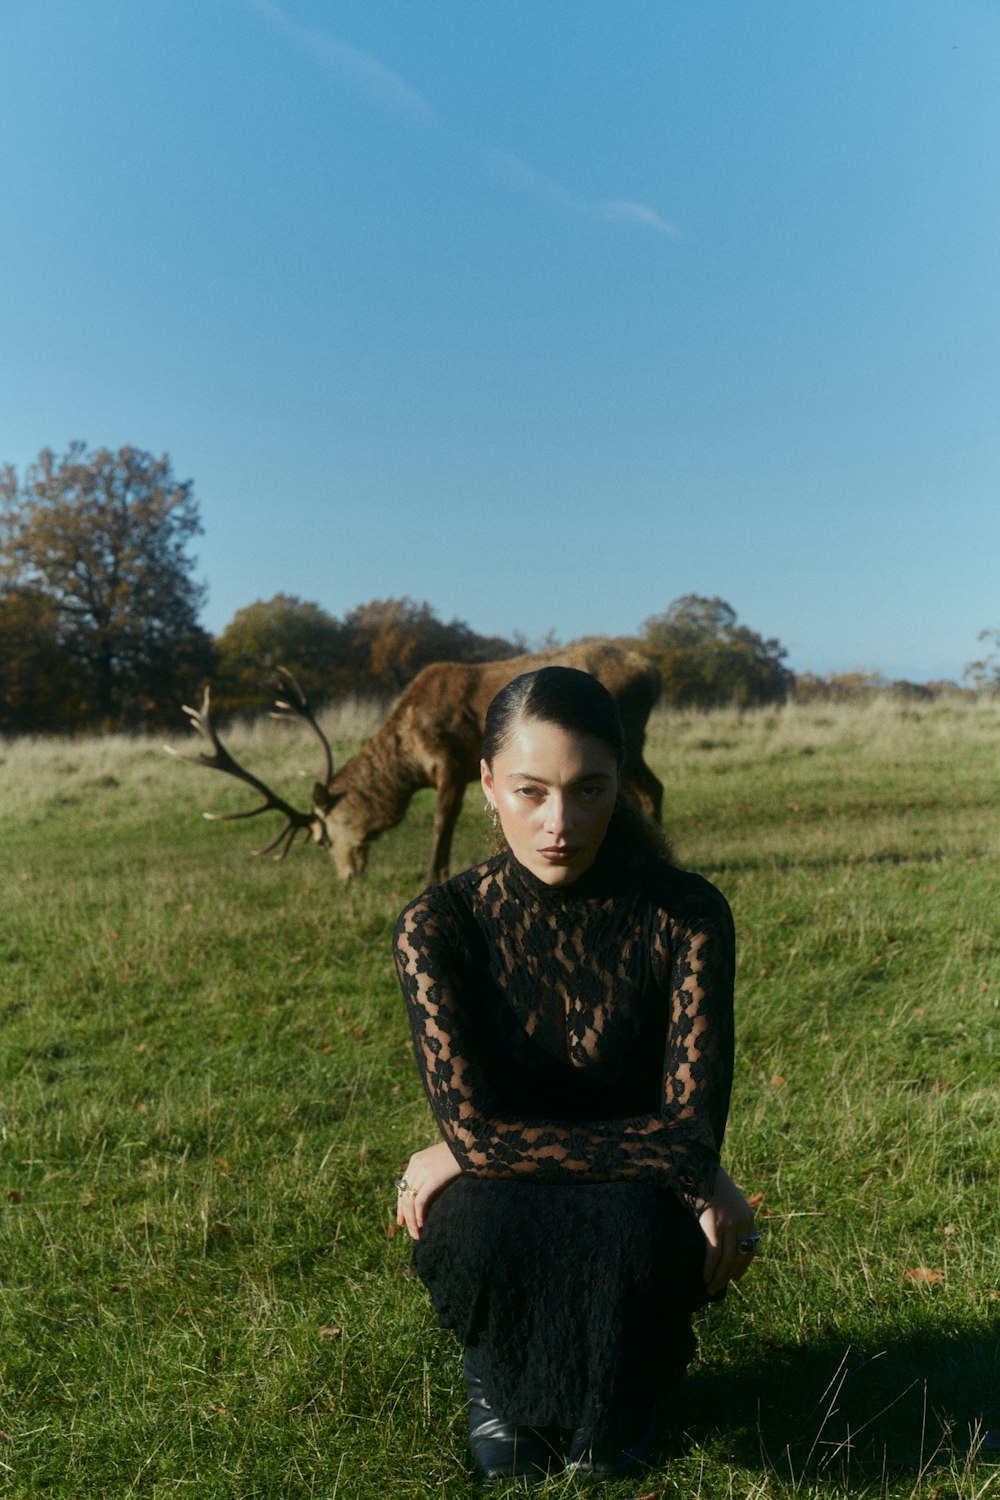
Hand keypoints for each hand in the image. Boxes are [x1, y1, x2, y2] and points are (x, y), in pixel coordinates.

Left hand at [395, 1140, 461, 1240]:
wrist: (469, 1144)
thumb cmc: (459, 1154)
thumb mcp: (439, 1162)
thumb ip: (430, 1173)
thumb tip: (427, 1194)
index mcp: (415, 1161)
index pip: (402, 1187)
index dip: (400, 1205)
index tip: (401, 1220)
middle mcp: (415, 1166)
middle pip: (404, 1196)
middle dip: (405, 1216)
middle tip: (408, 1231)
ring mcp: (423, 1171)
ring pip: (410, 1201)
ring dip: (412, 1220)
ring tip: (416, 1234)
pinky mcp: (432, 1178)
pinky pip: (420, 1200)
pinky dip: (419, 1214)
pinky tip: (422, 1223)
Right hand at [698, 1166, 757, 1295]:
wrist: (698, 1165)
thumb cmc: (707, 1181)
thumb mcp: (725, 1199)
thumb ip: (727, 1216)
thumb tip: (720, 1235)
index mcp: (748, 1216)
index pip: (750, 1248)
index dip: (743, 1266)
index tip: (736, 1278)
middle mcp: (742, 1222)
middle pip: (739, 1257)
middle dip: (729, 1275)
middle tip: (718, 1288)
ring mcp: (729, 1224)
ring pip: (727, 1259)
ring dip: (719, 1278)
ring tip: (710, 1289)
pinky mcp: (714, 1225)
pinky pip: (714, 1253)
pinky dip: (709, 1268)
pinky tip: (704, 1277)